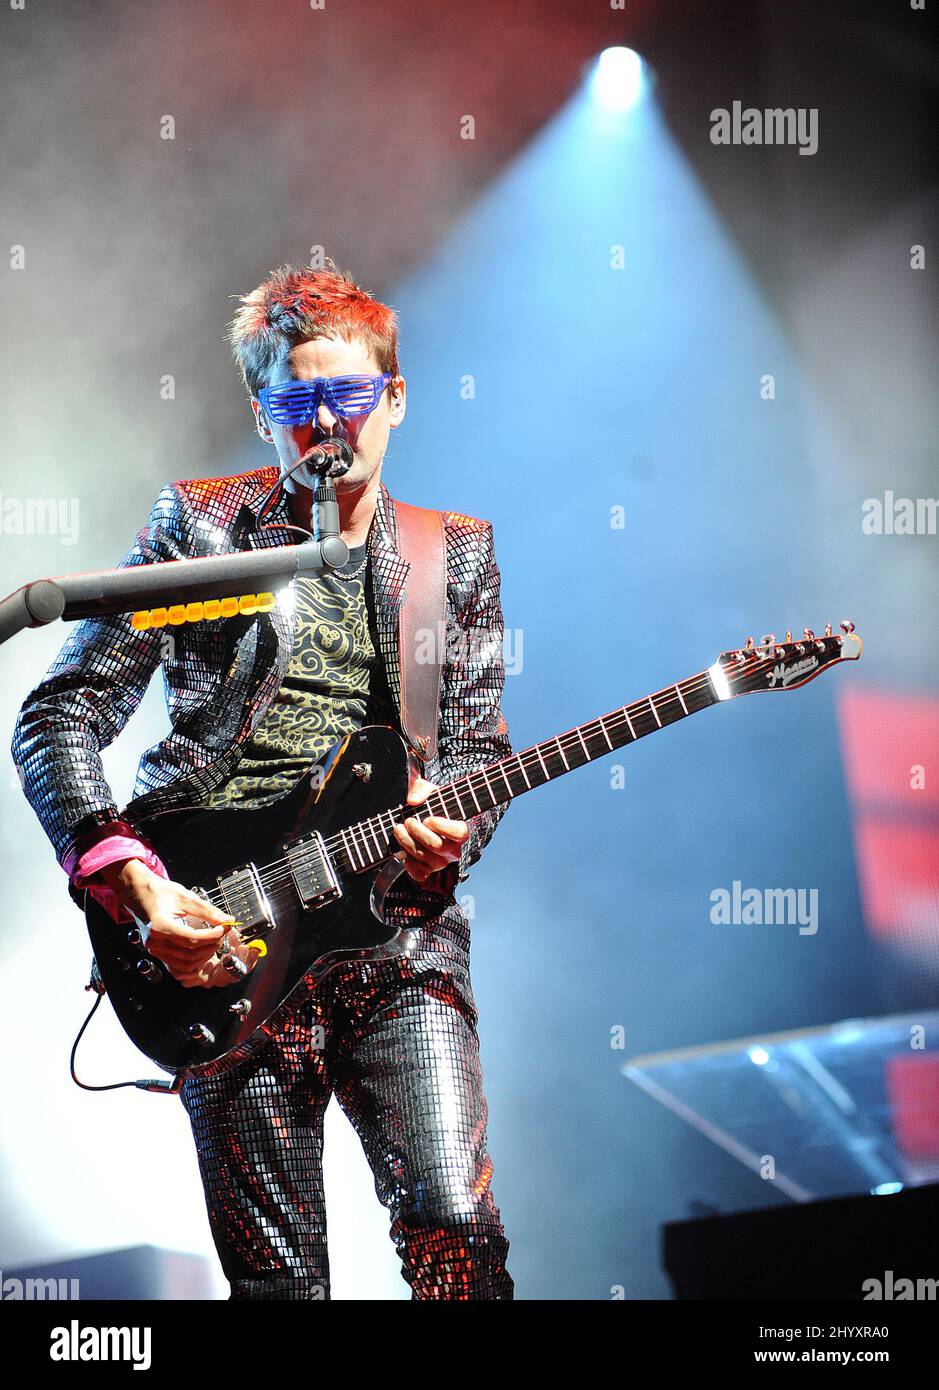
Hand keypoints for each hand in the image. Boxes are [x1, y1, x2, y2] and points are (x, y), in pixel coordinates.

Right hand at [98, 859, 260, 988]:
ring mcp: (154, 949)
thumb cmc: (159, 892)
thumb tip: (227, 920)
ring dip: (204, 955)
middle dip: (211, 945)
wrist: (139, 894)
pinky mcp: (156, 952)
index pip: (192, 939)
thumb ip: (207, 911)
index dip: (212, 936)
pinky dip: (193, 961)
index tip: (225, 928)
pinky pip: (178, 964)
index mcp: (160, 926)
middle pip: (190, 954)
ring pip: (185, 963)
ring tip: (214, 941)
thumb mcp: (185, 897)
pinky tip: (203, 949)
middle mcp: (155, 942)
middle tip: (222, 933)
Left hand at [391, 773, 468, 884]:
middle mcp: (453, 850)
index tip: (428, 818)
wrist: (426, 822)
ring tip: (399, 828)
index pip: (459, 833)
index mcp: (460, 831)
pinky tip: (402, 850)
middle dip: (418, 831)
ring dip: (407, 841)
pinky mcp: (427, 871)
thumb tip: (412, 800)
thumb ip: (421, 789)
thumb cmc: (433, 807)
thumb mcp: (429, 792)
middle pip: (436, 845)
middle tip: (408, 821)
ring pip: (423, 856)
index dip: (443, 827)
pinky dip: (408, 862)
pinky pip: (418, 873)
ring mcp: (440, 862)